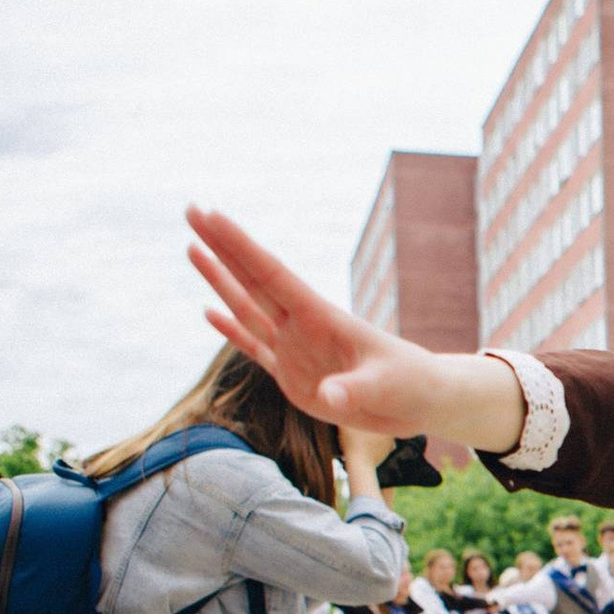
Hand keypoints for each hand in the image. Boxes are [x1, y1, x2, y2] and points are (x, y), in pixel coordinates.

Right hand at [188, 208, 448, 432]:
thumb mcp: (387, 388)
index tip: (212, 215)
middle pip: (252, 280)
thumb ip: (356, 391)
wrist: (422, 402)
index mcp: (322, 318)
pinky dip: (231, 332)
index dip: (241, 247)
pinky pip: (255, 349)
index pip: (273, 275)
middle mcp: (302, 327)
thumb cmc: (412, 385)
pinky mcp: (294, 378)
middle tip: (191, 211)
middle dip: (222, 247)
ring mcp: (296, 350)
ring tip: (191, 248)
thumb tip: (330, 397)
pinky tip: (209, 312)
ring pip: (247, 309)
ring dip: (219, 281)